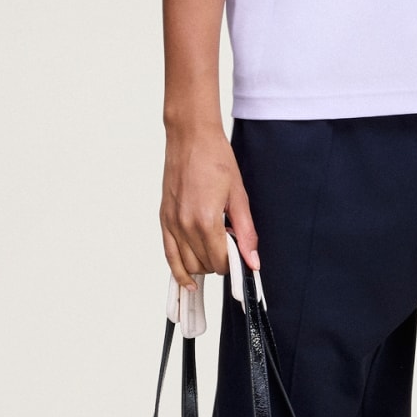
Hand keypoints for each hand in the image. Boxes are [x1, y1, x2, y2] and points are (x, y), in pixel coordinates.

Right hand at [161, 121, 258, 286]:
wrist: (191, 137)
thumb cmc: (215, 159)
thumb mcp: (239, 196)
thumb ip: (246, 232)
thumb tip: (253, 260)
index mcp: (206, 219)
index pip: (220, 261)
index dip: (233, 263)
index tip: (240, 256)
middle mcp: (185, 225)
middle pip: (204, 265)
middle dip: (219, 262)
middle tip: (229, 244)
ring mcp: (171, 222)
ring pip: (187, 264)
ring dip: (202, 264)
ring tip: (214, 247)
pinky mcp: (164, 218)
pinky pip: (169, 254)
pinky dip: (178, 270)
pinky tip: (189, 280)